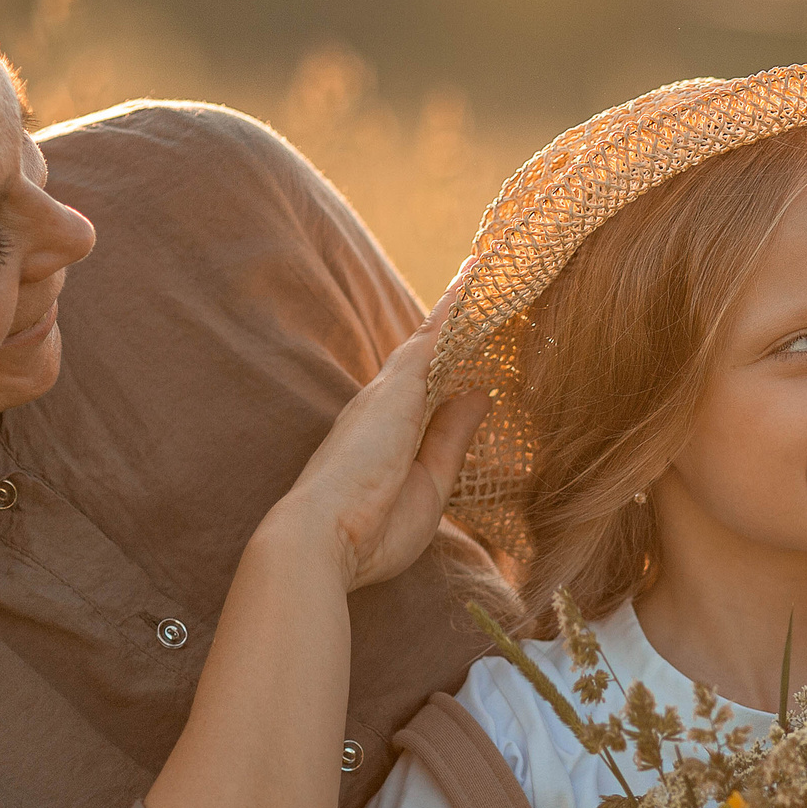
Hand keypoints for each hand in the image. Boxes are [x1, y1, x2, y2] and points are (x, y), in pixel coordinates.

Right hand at [271, 276, 489, 589]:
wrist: (319, 540)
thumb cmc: (370, 532)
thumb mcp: (429, 485)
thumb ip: (452, 439)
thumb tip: (479, 394)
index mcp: (387, 438)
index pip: (426, 391)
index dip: (448, 365)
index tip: (472, 342)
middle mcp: (382, 405)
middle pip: (425, 353)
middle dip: (451, 321)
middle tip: (481, 281)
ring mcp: (387, 393)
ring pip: (431, 337)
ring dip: (459, 303)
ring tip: (488, 267)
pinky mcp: (397, 387)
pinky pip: (435, 336)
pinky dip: (457, 307)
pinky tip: (479, 279)